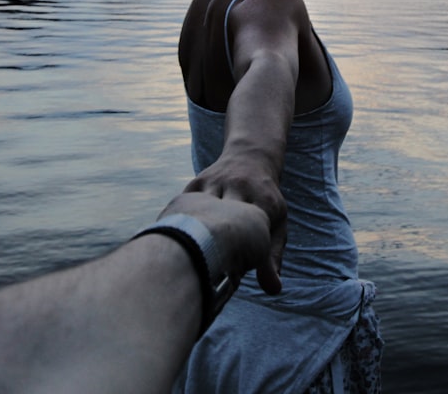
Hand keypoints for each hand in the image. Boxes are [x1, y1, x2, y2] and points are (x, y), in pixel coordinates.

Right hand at [181, 160, 286, 293]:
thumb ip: (274, 254)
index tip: (230, 277)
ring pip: (201, 212)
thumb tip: (273, 290)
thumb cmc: (265, 198)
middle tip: (206, 273)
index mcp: (264, 201)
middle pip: (225, 221)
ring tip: (185, 261)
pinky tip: (170, 244)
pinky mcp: (197, 181)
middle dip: (215, 246)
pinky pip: (185, 205)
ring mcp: (217, 182)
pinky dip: (179, 223)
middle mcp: (240, 187)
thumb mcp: (277, 222)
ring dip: (193, 236)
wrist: (250, 156)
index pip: (251, 232)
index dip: (240, 256)